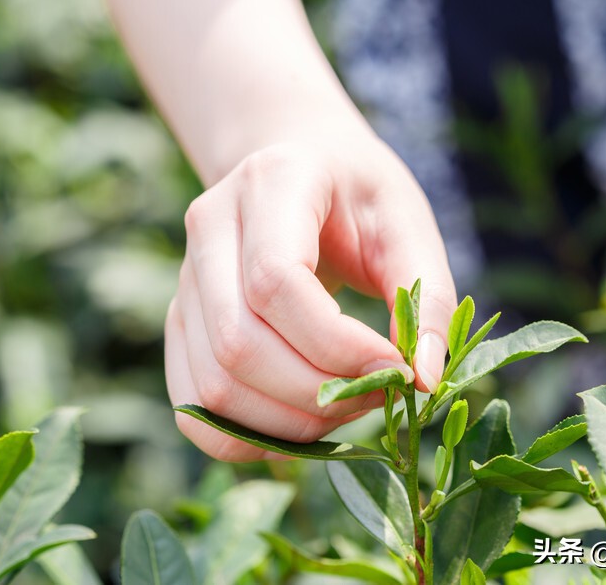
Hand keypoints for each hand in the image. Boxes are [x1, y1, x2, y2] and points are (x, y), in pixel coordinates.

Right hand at [166, 131, 456, 460]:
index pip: (275, 282)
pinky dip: (247, 437)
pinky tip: (301, 424)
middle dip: (316, 393)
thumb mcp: (408, 225)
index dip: (335, 344)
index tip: (395, 369)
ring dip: (286, 423)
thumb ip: (425, 296)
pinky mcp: (180, 322)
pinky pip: (194, 406)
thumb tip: (424, 380)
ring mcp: (184, 279)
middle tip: (379, 396)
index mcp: (269, 183)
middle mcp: (208, 227)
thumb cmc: (360, 198)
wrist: (301, 168)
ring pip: (213, 385)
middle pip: (238, 343)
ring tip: (347, 407)